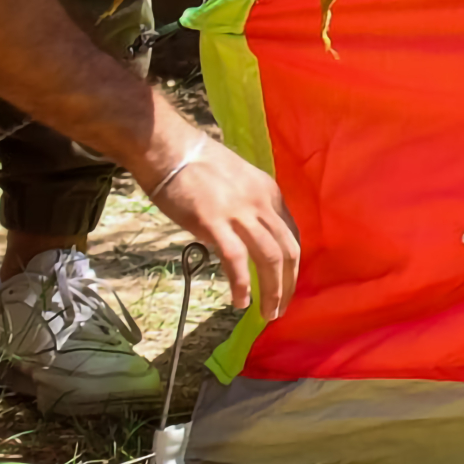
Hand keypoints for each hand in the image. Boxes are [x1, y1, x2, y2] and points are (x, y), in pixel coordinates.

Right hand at [138, 135, 300, 319]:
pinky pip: (237, 260)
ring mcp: (240, 213)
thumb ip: (247, 209)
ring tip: (267, 313)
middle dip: (289, 284)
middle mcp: (262, 204)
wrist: (171, 150)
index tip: (286, 284)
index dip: (292, 264)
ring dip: (273, 290)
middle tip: (281, 308)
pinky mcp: (215, 222)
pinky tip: (240, 302)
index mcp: (269, 194)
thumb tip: (244, 238)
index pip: (291, 235)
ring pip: (270, 258)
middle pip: (288, 250)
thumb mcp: (237, 183)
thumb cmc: (197, 167)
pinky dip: (243, 285)